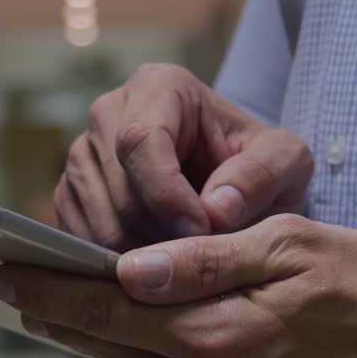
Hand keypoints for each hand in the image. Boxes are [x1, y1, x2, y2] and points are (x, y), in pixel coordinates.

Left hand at [0, 214, 356, 357]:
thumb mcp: (291, 249)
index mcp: (218, 335)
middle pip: (117, 348)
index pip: (109, 311)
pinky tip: (159, 340)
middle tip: (21, 294)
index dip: (51, 292)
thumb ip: (202, 261)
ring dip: (114, 341)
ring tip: (79, 311)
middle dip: (66, 317)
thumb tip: (125, 269)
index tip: (4, 276)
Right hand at [56, 63, 312, 250]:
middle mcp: (107, 114)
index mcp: (157, 87)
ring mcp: (81, 157)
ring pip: (96, 223)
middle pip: (117, 190)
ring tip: (186, 266)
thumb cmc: (258, 168)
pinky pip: (80, 241)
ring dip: (142, 258)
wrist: (235, 187)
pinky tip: (157, 271)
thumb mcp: (286, 162)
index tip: (203, 232)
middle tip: (202, 261)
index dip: (168, 195)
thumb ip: (263, 174)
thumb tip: (215, 209)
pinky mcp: (69, 197)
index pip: (140, 140)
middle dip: (161, 236)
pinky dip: (117, 268)